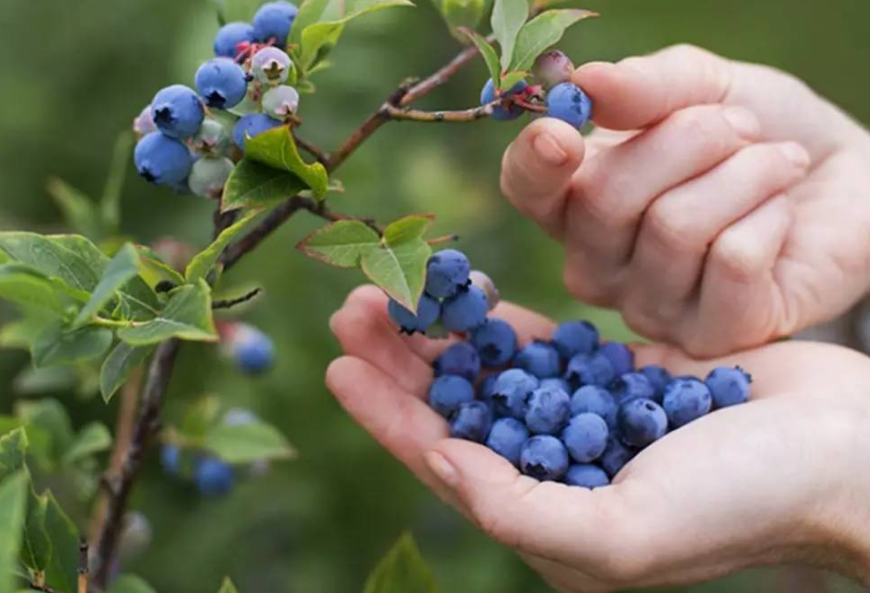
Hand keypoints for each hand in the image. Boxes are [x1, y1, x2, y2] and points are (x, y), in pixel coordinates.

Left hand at [327, 286, 869, 591]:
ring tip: (394, 287)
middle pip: (457, 409)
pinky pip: (543, 344)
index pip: (445, 462)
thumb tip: (442, 465)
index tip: (339, 365)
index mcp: (549, 518)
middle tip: (353, 306)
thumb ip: (524, 511)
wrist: (841, 452)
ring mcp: (585, 419)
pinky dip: (502, 319)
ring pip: (491, 371)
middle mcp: (557, 469)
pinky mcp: (617, 375)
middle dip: (401, 361)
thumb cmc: (743, 504)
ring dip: (441, 332)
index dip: (387, 416)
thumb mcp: (625, 532)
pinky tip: (466, 291)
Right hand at [500, 44, 869, 356]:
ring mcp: (649, 307)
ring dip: (742, 174)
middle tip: (739, 126)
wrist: (842, 176)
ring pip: (674, 228)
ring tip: (776, 163)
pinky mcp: (711, 335)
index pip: (526, 190)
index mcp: (577, 200)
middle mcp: (598, 264)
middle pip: (603, 200)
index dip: (534, 163)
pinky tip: (781, 215)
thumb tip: (585, 84)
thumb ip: (643, 87)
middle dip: (686, 140)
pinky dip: (770, 216)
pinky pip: (730, 261)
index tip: (562, 132)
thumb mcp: (701, 87)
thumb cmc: (756, 131)